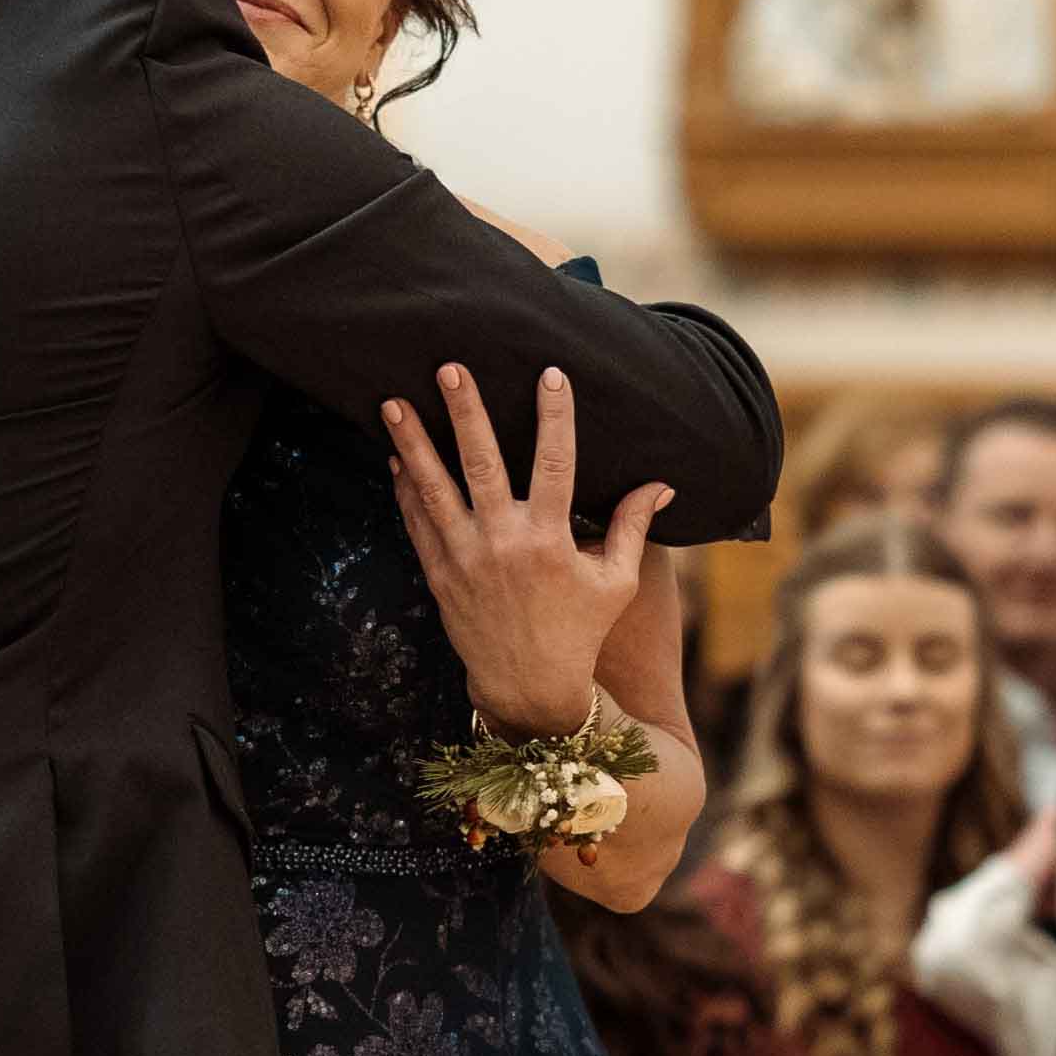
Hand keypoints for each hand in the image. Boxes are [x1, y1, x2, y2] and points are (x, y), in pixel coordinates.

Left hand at [382, 364, 672, 738]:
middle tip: (448, 368)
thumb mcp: (616, 582)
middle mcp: (504, 543)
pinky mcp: (439, 575)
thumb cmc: (580, 630)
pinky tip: (396, 454)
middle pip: (480, 464)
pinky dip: (405, 488)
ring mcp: (465, 558)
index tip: (550, 374)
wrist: (529, 687)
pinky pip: (417, 522)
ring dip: (413, 443)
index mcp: (551, 540)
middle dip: (464, 412)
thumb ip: (633, 527)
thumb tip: (663, 483)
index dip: (555, 417)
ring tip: (392, 402)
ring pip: (434, 489)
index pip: (555, 464)